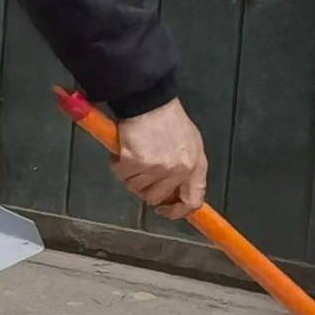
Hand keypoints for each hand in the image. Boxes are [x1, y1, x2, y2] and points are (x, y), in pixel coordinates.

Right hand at [110, 98, 209, 217]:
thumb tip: (178, 193)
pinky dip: (118, 163)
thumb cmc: (168, 120)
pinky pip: (121, 174)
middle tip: (141, 173)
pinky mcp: (135, 162)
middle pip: (156, 198)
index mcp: (195, 165)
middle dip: (145, 188)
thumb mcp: (191, 145)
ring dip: (131, 174)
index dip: (177, 212)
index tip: (164, 210)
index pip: (192, 201)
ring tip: (135, 154)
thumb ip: (187, 170)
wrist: (150, 102)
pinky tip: (125, 150)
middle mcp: (178, 170)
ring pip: (136, 187)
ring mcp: (156, 168)